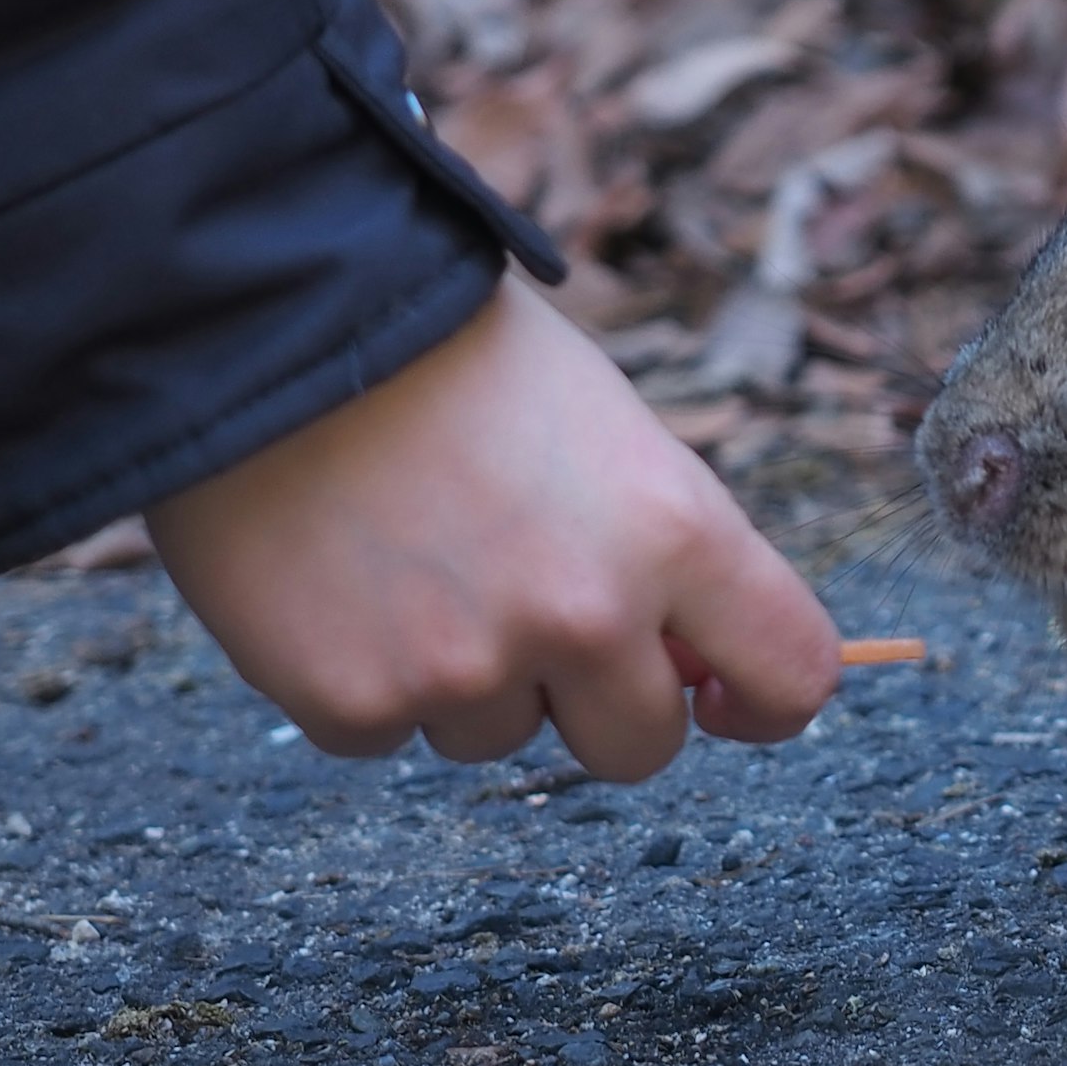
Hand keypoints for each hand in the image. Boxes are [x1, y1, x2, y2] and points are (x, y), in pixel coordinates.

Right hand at [144, 272, 837, 778]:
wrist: (275, 318)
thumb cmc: (456, 357)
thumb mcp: (612, 431)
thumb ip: (666, 552)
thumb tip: (698, 671)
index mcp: (675, 531)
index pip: (791, 673)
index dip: (762, 702)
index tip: (722, 699)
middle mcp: (586, 615)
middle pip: (642, 747)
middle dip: (599, 702)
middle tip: (533, 617)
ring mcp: (466, 669)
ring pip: (503, 738)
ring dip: (471, 679)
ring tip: (416, 558)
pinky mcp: (353, 700)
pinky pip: (388, 735)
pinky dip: (368, 679)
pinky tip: (341, 582)